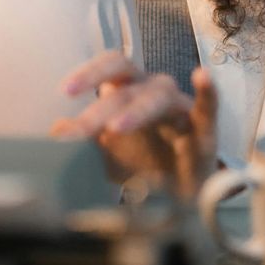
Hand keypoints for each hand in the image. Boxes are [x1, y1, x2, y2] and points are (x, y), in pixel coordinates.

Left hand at [50, 52, 217, 197]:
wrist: (180, 196)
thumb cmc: (143, 162)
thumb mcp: (108, 152)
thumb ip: (86, 137)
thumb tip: (55, 129)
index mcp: (128, 90)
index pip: (109, 68)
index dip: (88, 73)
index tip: (64, 92)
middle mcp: (152, 91)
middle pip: (128, 83)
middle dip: (102, 105)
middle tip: (81, 128)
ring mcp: (179, 108)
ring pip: (159, 96)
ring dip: (136, 110)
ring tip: (116, 128)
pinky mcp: (204, 131)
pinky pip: (208, 108)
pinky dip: (207, 92)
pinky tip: (202, 77)